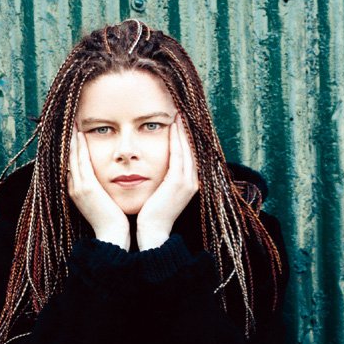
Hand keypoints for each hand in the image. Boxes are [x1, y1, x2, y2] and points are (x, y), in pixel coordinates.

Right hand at [67, 123, 129, 249]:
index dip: (71, 149)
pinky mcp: (86, 188)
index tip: (74, 134)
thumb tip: (106, 180)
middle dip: (69, 141)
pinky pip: (81, 162)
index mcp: (77, 191)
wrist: (112, 237)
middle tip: (70, 123)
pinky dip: (80, 148)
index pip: (72, 164)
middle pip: (68, 158)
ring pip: (72, 157)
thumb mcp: (104, 202)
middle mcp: (74, 188)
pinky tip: (81, 135)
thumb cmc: (113, 221)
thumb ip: (101, 189)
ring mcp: (78, 188)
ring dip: (72, 140)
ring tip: (73, 124)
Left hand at [137, 115, 199, 239]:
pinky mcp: (178, 183)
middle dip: (186, 130)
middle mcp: (192, 181)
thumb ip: (162, 179)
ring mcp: (187, 182)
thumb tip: (157, 167)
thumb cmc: (151, 214)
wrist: (152, 232)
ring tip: (178, 114)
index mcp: (188, 183)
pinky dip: (177, 140)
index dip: (185, 138)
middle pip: (191, 149)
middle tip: (181, 112)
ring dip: (182, 131)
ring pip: (187, 149)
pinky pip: (179, 155)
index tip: (179, 122)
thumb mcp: (160, 193)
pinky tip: (172, 127)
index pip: (188, 155)